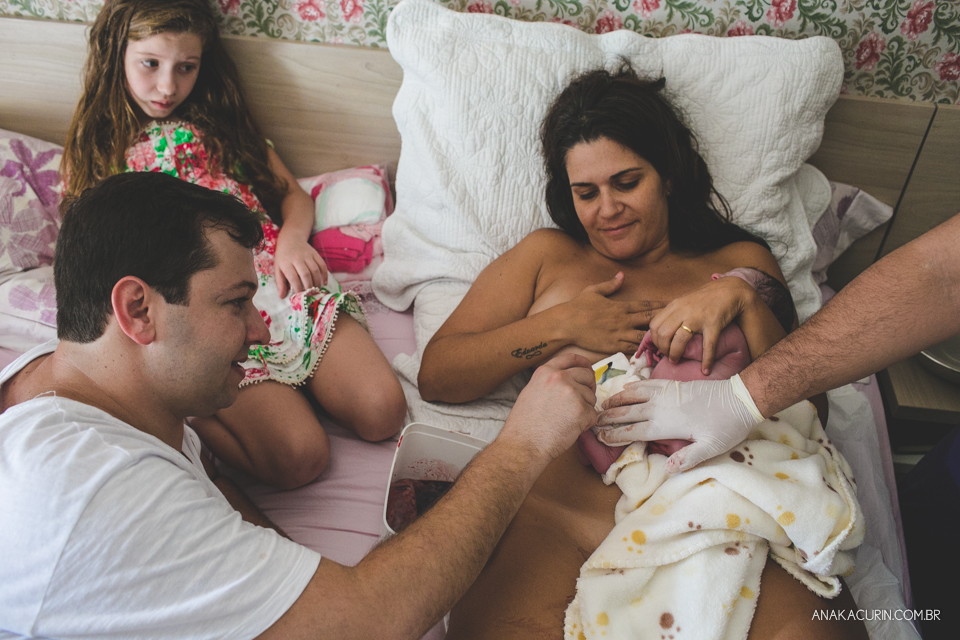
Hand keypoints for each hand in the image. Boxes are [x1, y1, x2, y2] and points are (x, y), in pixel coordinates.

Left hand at [274, 229, 327, 297]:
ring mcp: (307, 255)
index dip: (298, 288)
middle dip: (309, 286)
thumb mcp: (278, 268)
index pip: (293, 278)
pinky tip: (324, 282)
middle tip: (310, 295)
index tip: (300, 296)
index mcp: (286, 263)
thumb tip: (282, 296)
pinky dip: (325, 274)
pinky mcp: (315, 254)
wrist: (291, 239)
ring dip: (317, 282)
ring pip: (315, 270)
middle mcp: (297, 258)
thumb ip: (280, 283)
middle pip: (305, 274)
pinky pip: (322, 265)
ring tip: (316, 290)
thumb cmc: (283, 257)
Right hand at [500, 353, 597, 461]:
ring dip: (585, 409)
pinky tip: (570, 429)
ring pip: (591, 397)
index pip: (570, 358)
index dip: (582, 363)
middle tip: (582, 400)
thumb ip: (549, 382)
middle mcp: (560, 378)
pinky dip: (586, 424)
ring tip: (567, 421)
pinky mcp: (582, 411)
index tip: (587, 368)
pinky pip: (593, 415)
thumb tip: (567, 380)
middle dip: (589, 387)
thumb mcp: (531, 391)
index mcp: (545, 372)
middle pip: (587, 375)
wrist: (524, 445)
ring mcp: (572, 393)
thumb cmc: (524, 425)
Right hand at [562, 272, 663, 354]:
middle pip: (649, 320)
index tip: (671, 304)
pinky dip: (642, 350)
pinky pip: (631, 349)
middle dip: (664, 320)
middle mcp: (622, 320)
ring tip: (670, 339)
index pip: (644, 306)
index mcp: (620, 306)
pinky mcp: (613, 346)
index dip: (659, 305)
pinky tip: (653, 352)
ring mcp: (619, 334)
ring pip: (643, 336)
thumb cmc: (577, 306)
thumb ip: (609, 285)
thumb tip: (621, 275)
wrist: (566, 324)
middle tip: (678, 320)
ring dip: (656, 337)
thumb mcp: (593, 291)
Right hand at [594, 377, 761, 472]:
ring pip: (634, 395)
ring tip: (602, 404)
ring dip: (617, 400)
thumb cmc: (726, 426)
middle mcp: (661, 408)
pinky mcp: (673, 384)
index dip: (614, 434)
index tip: (599, 436)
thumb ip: (687, 458)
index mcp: (666, 425)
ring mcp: (666, 394)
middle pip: (628, 413)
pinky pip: (647, 383)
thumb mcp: (709, 448)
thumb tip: (667, 470)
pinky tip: (626, 387)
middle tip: (592, 421)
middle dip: (608, 418)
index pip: (633, 431)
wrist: (739, 398)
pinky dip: (634, 386)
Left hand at [647, 277, 754, 374]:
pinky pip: (708, 346)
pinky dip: (707, 360)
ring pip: (679, 340)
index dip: (655, 339)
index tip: (660, 347)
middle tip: (668, 356)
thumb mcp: (684, 302)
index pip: (655, 325)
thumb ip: (673, 314)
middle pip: (663, 334)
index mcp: (674, 305)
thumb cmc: (705, 298)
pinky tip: (706, 370)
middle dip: (663, 349)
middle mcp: (683, 310)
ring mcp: (698, 317)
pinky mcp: (713, 323)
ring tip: (677, 361)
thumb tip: (661, 331)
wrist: (729, 289)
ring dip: (675, 354)